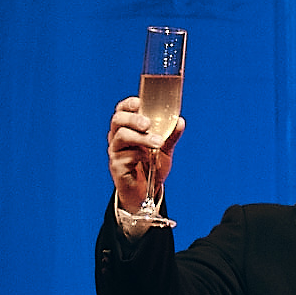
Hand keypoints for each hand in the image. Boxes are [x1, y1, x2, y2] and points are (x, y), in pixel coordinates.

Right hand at [108, 95, 181, 214]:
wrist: (147, 192)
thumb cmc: (152, 166)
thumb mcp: (165, 149)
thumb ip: (171, 135)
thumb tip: (180, 121)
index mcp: (128, 128)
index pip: (122, 111)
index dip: (128, 104)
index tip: (139, 102)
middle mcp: (118, 138)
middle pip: (118, 120)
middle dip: (133, 119)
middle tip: (148, 124)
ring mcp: (115, 152)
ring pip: (121, 136)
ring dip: (140, 137)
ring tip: (157, 143)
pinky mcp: (116, 166)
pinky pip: (125, 156)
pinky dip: (139, 156)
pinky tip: (148, 160)